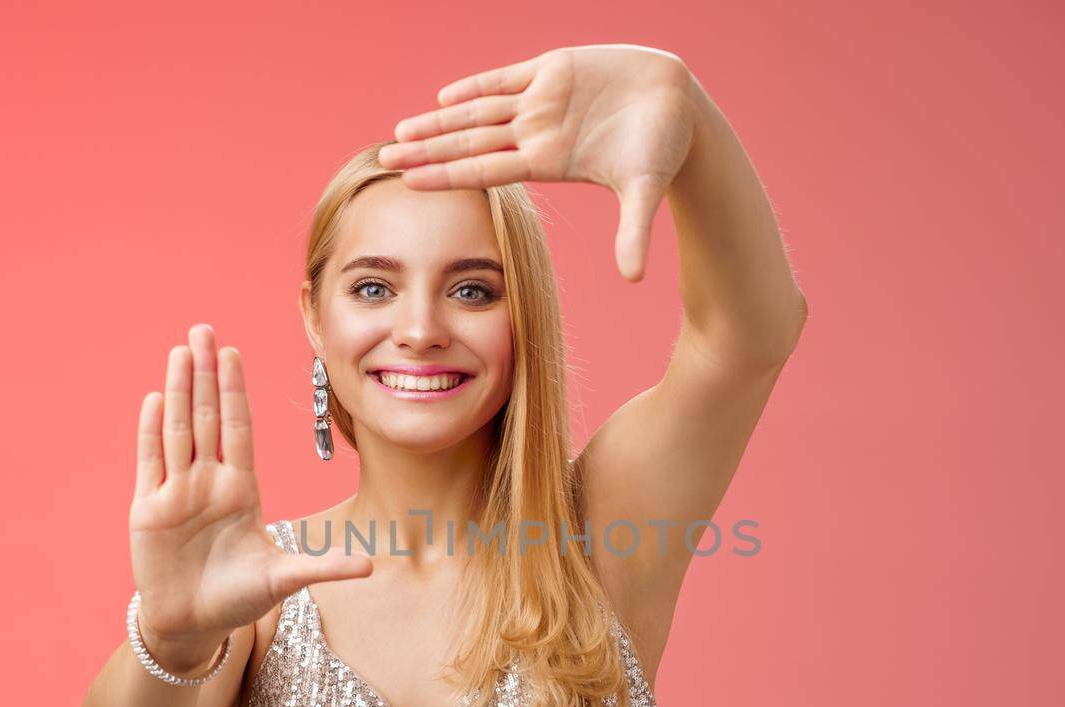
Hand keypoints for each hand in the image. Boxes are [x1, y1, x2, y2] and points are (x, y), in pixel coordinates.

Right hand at [128, 324, 370, 668]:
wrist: (193, 625)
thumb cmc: (237, 599)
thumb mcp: (284, 580)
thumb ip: (322, 567)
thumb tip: (371, 565)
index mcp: (241, 490)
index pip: (238, 429)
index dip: (235, 391)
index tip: (234, 354)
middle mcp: (208, 482)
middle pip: (207, 417)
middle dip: (205, 374)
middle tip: (203, 330)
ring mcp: (177, 493)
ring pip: (178, 431)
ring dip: (178, 390)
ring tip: (179, 351)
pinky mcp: (149, 510)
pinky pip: (150, 462)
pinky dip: (151, 431)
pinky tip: (155, 398)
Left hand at [377, 44, 701, 282]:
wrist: (681, 106)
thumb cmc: (664, 149)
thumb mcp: (644, 190)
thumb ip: (633, 231)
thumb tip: (634, 279)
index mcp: (549, 161)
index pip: (485, 168)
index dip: (447, 173)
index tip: (410, 182)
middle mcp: (537, 132)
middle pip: (470, 142)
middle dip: (427, 150)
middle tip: (384, 158)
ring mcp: (542, 100)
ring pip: (479, 111)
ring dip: (439, 121)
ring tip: (401, 132)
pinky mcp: (554, 69)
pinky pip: (505, 78)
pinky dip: (475, 86)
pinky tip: (444, 97)